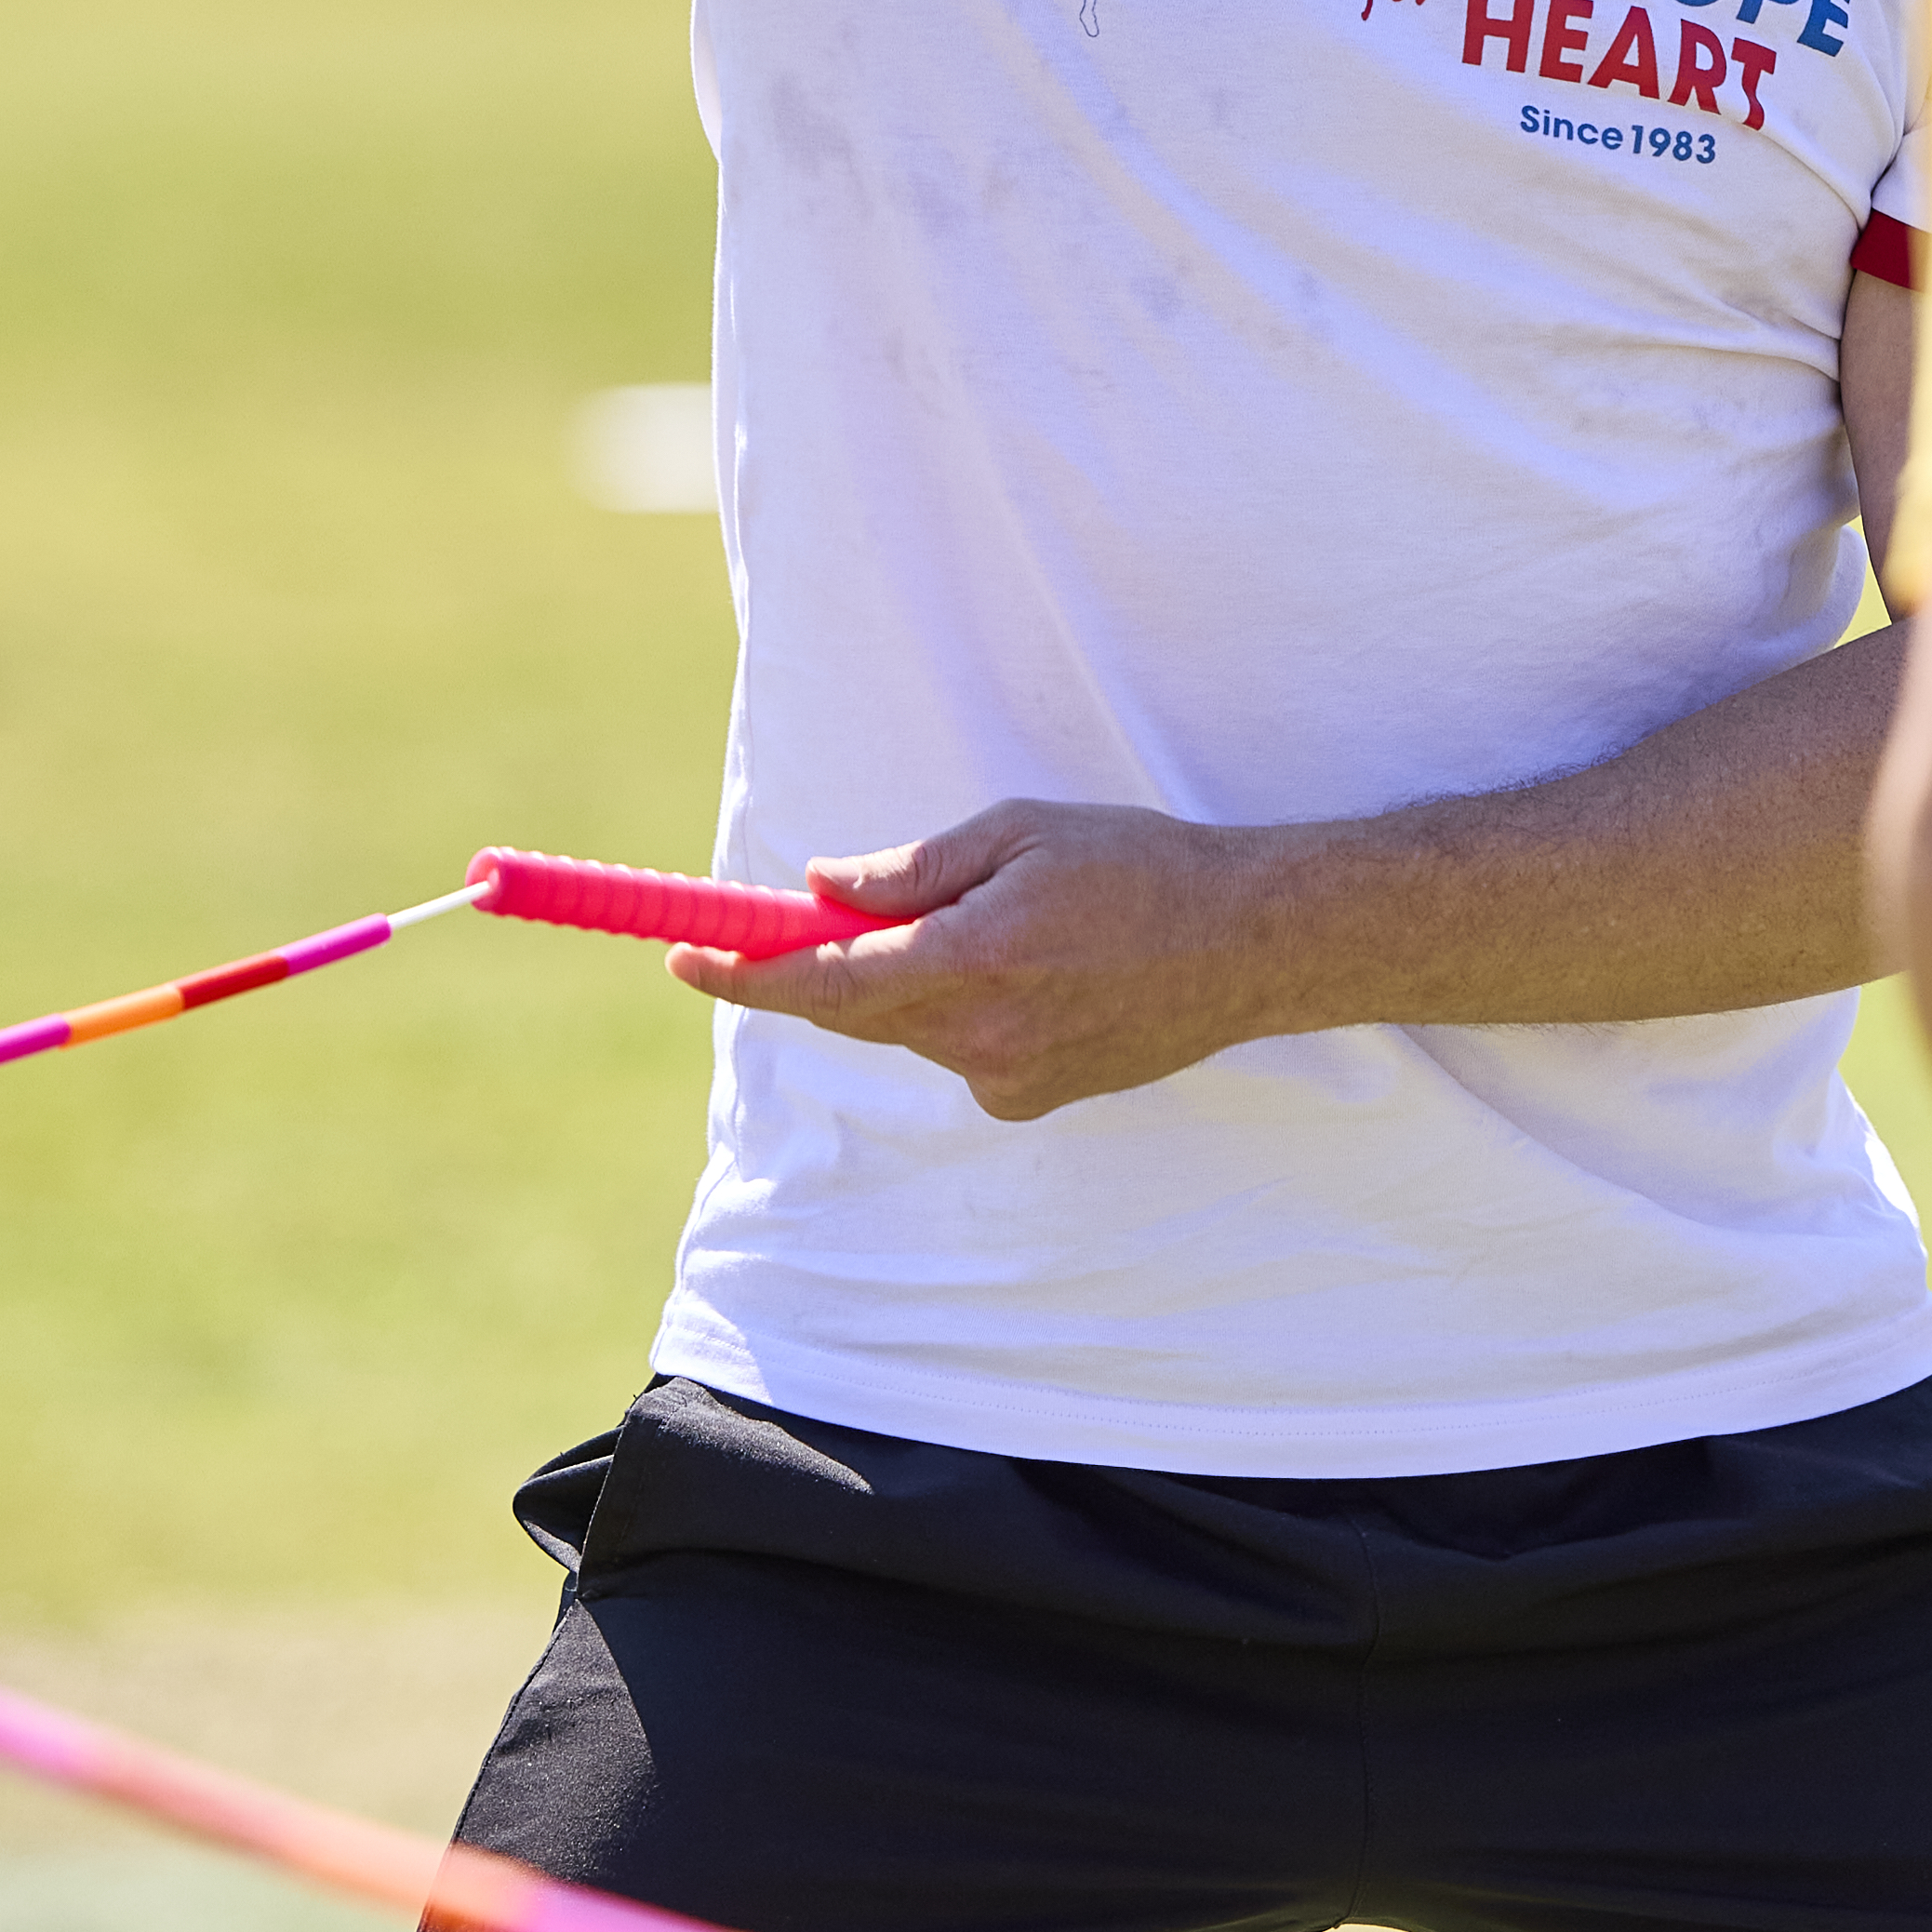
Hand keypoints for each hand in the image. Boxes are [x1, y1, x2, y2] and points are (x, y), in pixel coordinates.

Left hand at [678, 799, 1321, 1122]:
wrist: (1247, 944)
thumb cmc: (1137, 867)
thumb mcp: (1019, 833)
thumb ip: (911, 870)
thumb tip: (821, 888)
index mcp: (970, 958)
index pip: (824, 982)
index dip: (743, 975)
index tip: (684, 957)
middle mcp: (979, 1034)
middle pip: (860, 1006)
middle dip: (829, 960)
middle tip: (820, 910)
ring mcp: (1007, 1077)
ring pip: (914, 1025)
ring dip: (916, 977)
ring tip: (1006, 920)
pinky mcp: (1033, 1098)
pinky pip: (962, 1050)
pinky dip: (967, 1008)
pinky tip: (1040, 972)